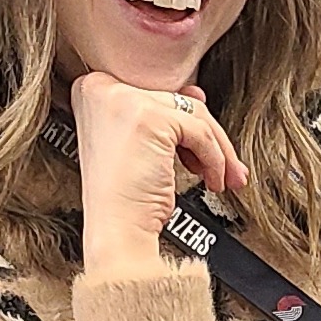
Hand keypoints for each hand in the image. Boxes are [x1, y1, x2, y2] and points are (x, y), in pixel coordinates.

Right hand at [70, 72, 247, 283]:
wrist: (116, 232)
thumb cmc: (124, 200)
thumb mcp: (140, 145)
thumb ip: (163, 114)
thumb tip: (197, 94)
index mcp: (93, 91)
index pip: (155, 93)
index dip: (183, 120)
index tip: (201, 143)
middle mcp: (102, 88)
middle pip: (177, 100)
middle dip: (209, 137)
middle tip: (227, 169)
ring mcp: (125, 100)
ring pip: (194, 113)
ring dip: (218, 150)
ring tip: (221, 178)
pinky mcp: (149, 117)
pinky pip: (199, 131)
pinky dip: (214, 159)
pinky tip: (211, 180)